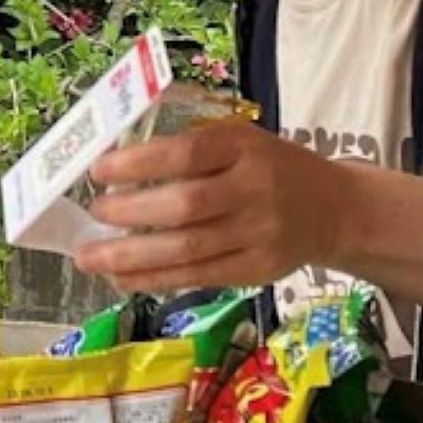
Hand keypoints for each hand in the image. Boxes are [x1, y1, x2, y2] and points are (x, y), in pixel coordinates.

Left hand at [72, 123, 342, 293]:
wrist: (333, 209)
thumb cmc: (267, 169)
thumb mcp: (238, 142)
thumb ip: (187, 152)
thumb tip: (112, 170)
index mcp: (244, 146)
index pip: (187, 153)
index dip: (139, 163)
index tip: (98, 171)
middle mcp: (254, 189)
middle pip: (185, 206)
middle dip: (130, 213)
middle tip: (93, 213)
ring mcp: (259, 233)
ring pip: (188, 249)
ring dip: (131, 256)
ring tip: (89, 257)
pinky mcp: (256, 270)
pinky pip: (198, 277)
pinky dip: (153, 279)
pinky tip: (120, 278)